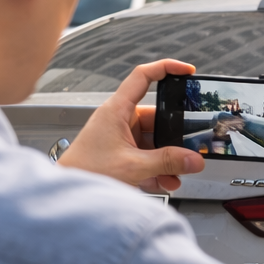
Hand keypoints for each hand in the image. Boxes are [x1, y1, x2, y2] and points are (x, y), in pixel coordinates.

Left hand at [57, 59, 204, 189]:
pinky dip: (159, 168)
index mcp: (117, 110)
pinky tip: (165, 180)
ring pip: (155, 140)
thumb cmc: (85, 171)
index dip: (166, 68)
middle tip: (189, 147)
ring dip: (168, 158)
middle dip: (175, 137)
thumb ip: (167, 162)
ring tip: (176, 173)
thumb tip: (193, 159)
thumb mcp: (133, 166)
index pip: (143, 77)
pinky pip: (149, 155)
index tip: (187, 71)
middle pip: (158, 118)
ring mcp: (122, 137)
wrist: (69, 194)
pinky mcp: (123, 153)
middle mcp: (120, 120)